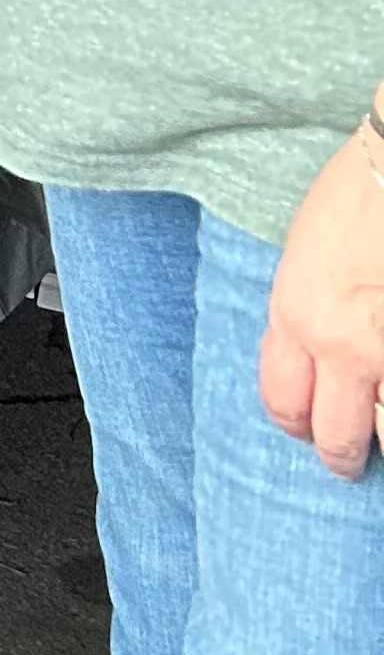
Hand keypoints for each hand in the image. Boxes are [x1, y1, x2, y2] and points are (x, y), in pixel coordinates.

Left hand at [258, 117, 383, 476]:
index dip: (293, 423)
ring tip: (382, 443)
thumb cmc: (359, 189)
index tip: (304, 431)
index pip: (281, 398)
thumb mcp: (306, 250)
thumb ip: (306, 307)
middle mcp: (344, 345)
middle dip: (340, 456)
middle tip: (347, 464)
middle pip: (334, 434)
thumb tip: (315, 352)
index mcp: (297, 314)